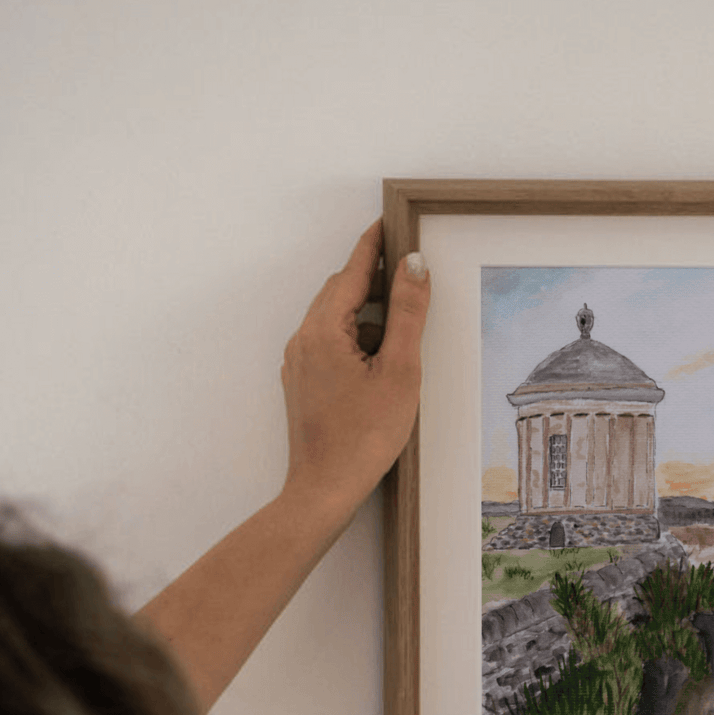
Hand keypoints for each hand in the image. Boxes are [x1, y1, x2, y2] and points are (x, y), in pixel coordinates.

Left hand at [279, 219, 430, 526]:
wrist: (324, 490)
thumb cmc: (363, 437)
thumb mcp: (399, 371)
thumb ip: (407, 314)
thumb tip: (414, 265)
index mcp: (323, 330)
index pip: (352, 272)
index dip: (375, 246)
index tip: (391, 224)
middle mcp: (303, 340)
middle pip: (340, 293)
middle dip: (373, 280)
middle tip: (407, 275)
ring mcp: (299, 364)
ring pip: (336, 321)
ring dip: (368, 317)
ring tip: (401, 334)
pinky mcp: (303, 385)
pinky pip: (330, 346)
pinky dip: (356, 341)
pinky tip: (379, 364)